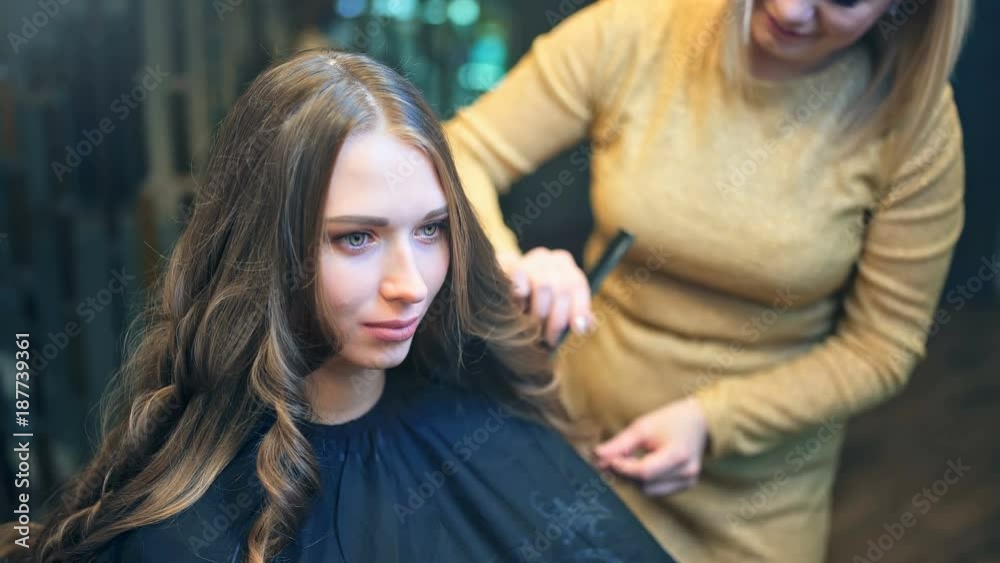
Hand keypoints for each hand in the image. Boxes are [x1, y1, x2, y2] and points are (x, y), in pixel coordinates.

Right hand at [497, 247, 594, 346]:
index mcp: (569, 269)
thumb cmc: (540, 304)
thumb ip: (576, 316)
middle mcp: (554, 260)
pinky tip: (519, 308)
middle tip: (550, 338)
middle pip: (562, 288)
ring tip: (533, 325)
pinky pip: (520, 278)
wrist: (509, 291)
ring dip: (539, 311)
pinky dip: (520, 297)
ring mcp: (533, 259)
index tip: (577, 330)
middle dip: (557, 319)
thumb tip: (587, 326)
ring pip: (543, 285)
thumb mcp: (561, 310)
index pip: (577, 285)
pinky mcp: (512, 263)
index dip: (579, 309)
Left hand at [593, 397, 708, 495]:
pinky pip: (657, 491)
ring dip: (633, 480)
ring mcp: (688, 482)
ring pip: (649, 491)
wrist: (698, 422)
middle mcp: (686, 473)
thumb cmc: (670, 421)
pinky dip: (645, 482)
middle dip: (625, 473)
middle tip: (613, 459)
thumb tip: (598, 457)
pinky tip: (643, 466)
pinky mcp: (686, 486)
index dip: (622, 468)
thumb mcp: (643, 427)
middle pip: (644, 484)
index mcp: (678, 455)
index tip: (608, 459)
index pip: (643, 472)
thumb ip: (620, 444)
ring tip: (630, 460)